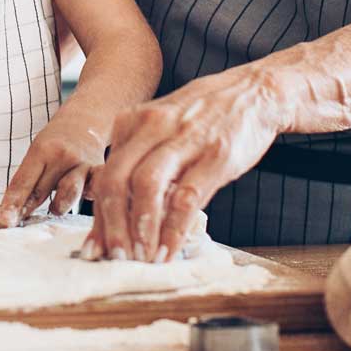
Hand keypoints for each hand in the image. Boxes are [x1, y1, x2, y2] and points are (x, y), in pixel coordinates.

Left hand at [0, 101, 117, 226]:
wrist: (87, 119)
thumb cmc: (56, 143)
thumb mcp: (37, 154)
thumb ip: (25, 183)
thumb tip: (3, 214)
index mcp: (43, 150)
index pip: (23, 183)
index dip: (11, 205)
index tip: (3, 223)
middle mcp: (63, 156)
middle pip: (41, 192)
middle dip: (26, 211)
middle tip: (12, 225)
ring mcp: (84, 165)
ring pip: (68, 194)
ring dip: (58, 207)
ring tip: (54, 209)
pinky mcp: (102, 173)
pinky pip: (94, 191)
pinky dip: (88, 198)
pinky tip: (87, 199)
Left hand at [82, 64, 285, 262]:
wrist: (255, 92)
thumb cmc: (205, 117)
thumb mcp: (163, 130)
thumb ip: (140, 163)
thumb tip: (118, 216)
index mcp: (133, 122)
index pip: (105, 175)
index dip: (98, 218)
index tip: (95, 249)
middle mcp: (152, 127)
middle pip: (116, 180)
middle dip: (111, 226)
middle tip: (114, 258)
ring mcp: (184, 139)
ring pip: (146, 186)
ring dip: (140, 228)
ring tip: (141, 258)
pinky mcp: (215, 154)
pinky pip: (186, 196)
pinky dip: (174, 228)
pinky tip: (169, 249)